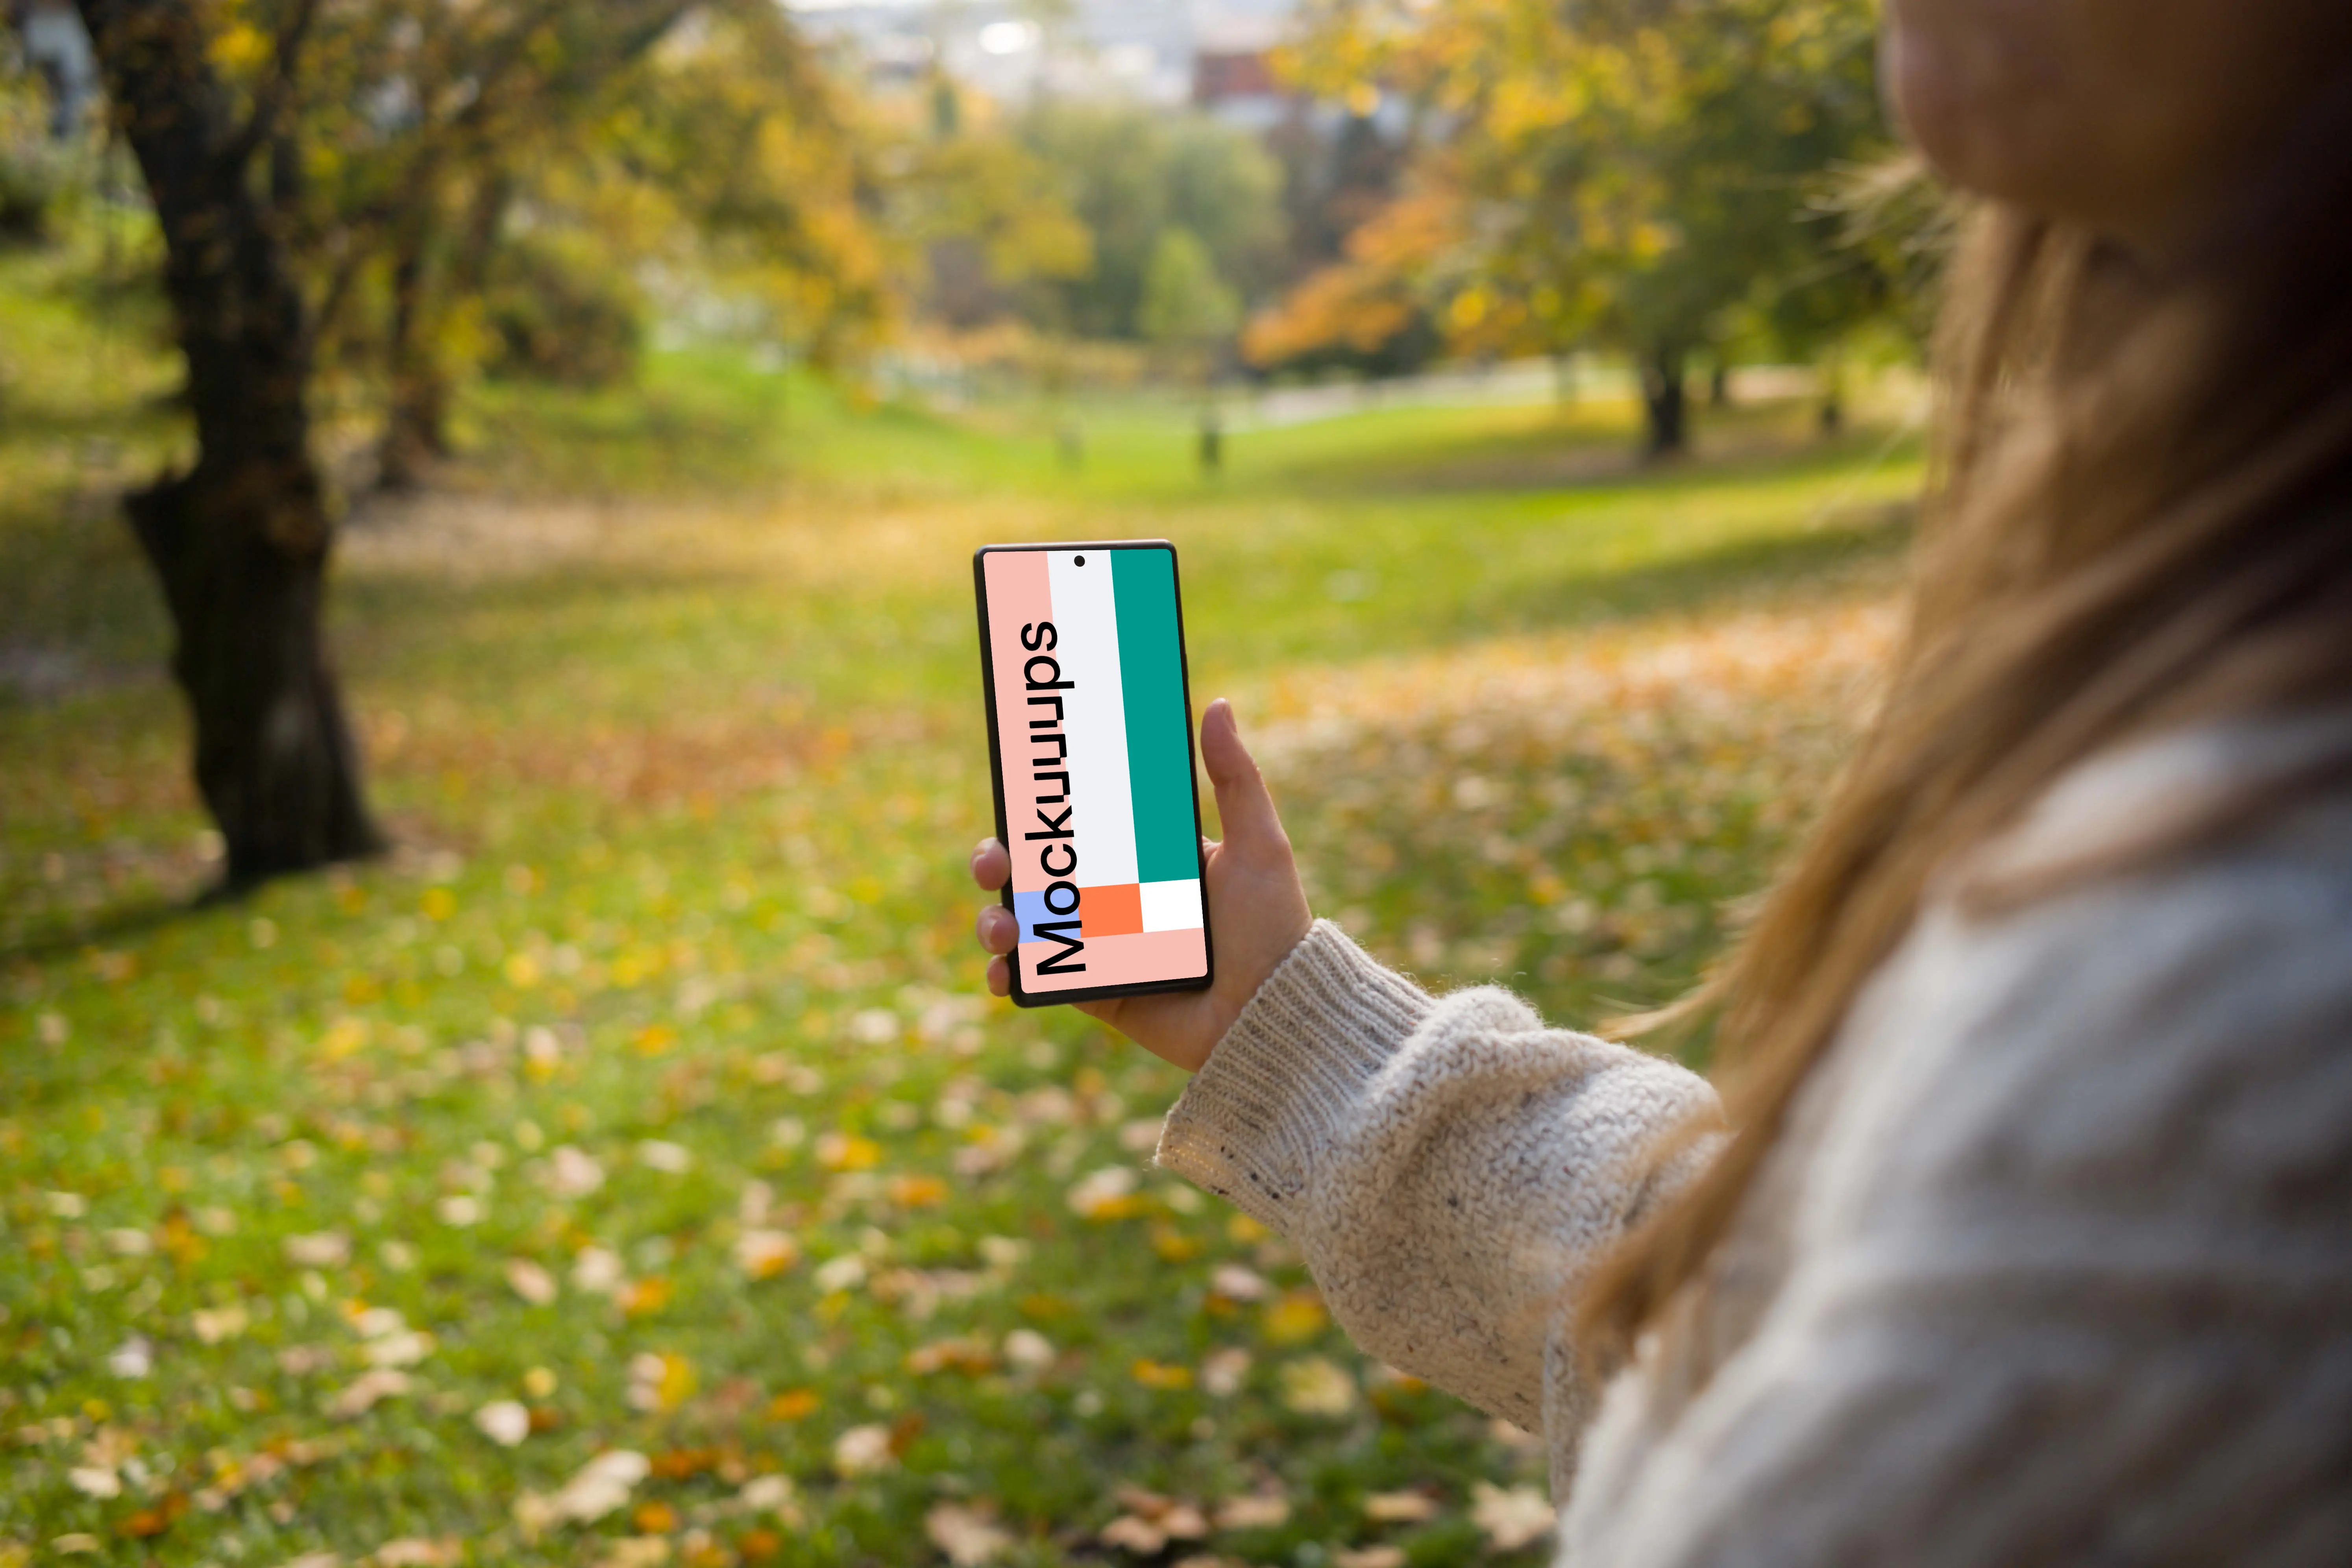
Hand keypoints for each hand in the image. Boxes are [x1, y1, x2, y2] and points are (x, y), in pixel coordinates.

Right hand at [969, 697, 1312, 1071]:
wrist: (1272, 1016)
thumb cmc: (1273, 929)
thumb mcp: (1259, 846)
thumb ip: (1235, 779)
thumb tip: (1217, 705)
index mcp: (1150, 859)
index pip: (1083, 825)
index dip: (1042, 810)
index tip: (1017, 791)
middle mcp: (1120, 899)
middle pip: (1040, 870)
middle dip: (1000, 861)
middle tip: (994, 861)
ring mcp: (1104, 947)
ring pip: (1029, 922)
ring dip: (997, 918)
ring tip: (1002, 925)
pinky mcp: (1098, 991)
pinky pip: (1040, 979)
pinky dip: (1010, 975)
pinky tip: (1005, 971)